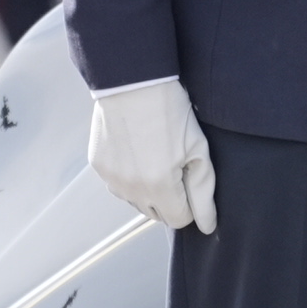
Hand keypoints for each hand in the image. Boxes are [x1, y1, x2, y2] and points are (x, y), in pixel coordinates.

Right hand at [89, 79, 215, 234]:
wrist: (133, 81)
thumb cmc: (170, 111)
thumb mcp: (198, 150)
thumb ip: (203, 193)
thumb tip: (207, 226)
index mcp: (160, 186)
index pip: (179, 220)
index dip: (190, 204)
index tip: (189, 180)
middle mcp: (131, 188)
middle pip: (156, 214)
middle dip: (168, 198)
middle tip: (173, 165)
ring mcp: (111, 178)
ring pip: (135, 201)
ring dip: (147, 189)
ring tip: (153, 155)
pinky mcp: (99, 166)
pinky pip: (118, 185)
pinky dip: (128, 176)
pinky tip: (136, 149)